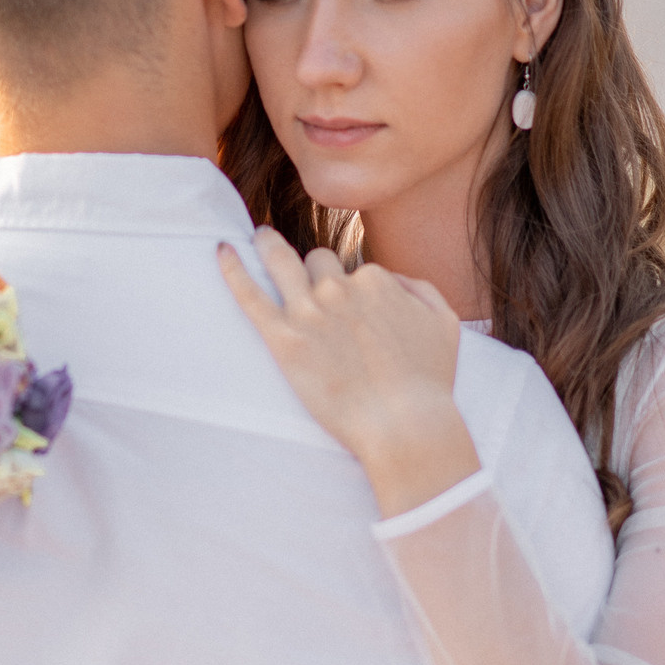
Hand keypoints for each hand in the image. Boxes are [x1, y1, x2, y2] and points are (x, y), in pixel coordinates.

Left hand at [217, 227, 478, 516]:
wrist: (406, 426)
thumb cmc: (429, 382)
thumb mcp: (444, 322)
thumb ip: (418, 288)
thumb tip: (390, 278)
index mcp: (375, 280)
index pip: (355, 271)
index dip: (354, 291)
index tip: (355, 314)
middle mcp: (339, 288)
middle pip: (318, 262)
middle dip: (316, 271)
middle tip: (311, 285)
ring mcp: (308, 311)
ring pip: (281, 261)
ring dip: (268, 245)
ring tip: (259, 238)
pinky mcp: (283, 340)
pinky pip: (249, 294)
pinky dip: (232, 268)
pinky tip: (221, 250)